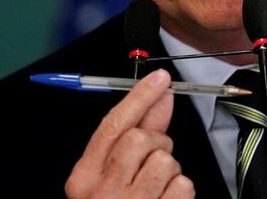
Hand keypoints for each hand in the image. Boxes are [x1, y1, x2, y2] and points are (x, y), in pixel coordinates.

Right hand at [65, 69, 194, 198]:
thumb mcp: (109, 175)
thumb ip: (135, 134)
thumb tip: (159, 97)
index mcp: (83, 178)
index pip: (113, 126)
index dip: (139, 97)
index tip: (160, 79)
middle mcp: (102, 192)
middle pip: (141, 139)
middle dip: (156, 142)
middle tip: (152, 160)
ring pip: (166, 159)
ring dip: (169, 168)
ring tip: (156, 185)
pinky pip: (183, 184)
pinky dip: (181, 189)